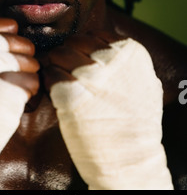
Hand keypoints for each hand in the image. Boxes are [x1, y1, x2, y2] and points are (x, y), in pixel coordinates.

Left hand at [43, 33, 173, 189]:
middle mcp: (108, 59)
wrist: (130, 158)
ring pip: (57, 54)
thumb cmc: (137, 122)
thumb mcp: (145, 81)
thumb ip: (125, 60)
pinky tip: (56, 91)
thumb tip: (100, 44)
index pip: (94, 35)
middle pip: (73, 42)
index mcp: (129, 51)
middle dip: (66, 54)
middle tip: (65, 69)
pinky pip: (49, 74)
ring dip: (55, 65)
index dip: (83, 48)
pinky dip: (49, 81)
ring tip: (59, 79)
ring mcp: (88, 75)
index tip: (81, 60)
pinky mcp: (69, 93)